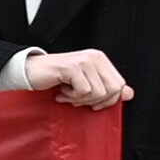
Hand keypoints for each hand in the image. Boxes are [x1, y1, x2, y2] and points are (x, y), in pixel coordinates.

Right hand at [18, 48, 138, 109]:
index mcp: (100, 59)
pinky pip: (83, 91)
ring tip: (67, 94)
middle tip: (78, 98)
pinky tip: (61, 91)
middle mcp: (95, 57)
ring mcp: (84, 60)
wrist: (30, 72)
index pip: (119, 85)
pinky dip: (71, 97)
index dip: (108, 100)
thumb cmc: (56, 79)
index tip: (91, 102)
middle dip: (96, 101)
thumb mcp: (85, 84)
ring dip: (80, 99)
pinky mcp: (72, 67)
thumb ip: (107, 87)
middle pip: (113, 89)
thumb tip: (129, 94)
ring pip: (98, 92)